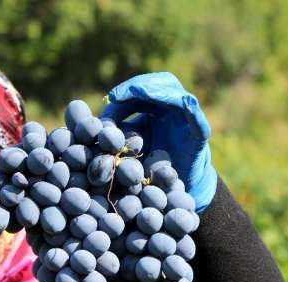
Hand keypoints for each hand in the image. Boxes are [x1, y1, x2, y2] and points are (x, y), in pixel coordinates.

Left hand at [100, 72, 216, 212]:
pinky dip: (193, 110)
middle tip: (121, 94)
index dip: (127, 90)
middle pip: (161, 84)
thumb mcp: (127, 147)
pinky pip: (198, 119)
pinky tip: (185, 104)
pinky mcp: (199, 135)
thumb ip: (113, 133)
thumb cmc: (148, 168)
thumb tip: (87, 123)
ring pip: (178, 96)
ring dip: (160, 92)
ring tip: (144, 92)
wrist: (173, 191)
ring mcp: (188, 120)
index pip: (141, 90)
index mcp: (155, 108)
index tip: (111, 98)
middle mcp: (173, 110)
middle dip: (140, 86)